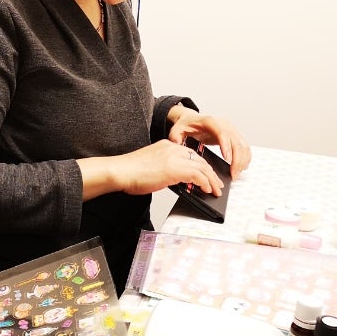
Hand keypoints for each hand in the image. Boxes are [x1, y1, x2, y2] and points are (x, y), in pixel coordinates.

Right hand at [90, 138, 224, 197]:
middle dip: (210, 173)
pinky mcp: (175, 169)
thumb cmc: (129, 171)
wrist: (120, 171)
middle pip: (199, 159)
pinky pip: (198, 175)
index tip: (206, 174)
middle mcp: (173, 148)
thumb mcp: (152, 165)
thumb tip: (177, 180)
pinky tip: (207, 190)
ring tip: (216, 189)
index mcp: (167, 145)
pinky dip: (206, 183)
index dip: (201, 166)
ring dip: (211, 180)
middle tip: (216, 183)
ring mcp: (174, 157)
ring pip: (202, 167)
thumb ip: (166, 168)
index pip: (191, 154)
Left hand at [166, 106, 251, 178]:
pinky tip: (241, 167)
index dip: (227, 146)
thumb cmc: (186, 125)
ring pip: (243, 145)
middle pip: (236, 141)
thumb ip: (175, 136)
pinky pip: (244, 146)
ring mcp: (230, 129)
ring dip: (242, 161)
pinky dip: (245, 158)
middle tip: (233, 174)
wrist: (191, 120)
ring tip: (236, 174)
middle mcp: (223, 124)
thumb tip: (176, 143)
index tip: (227, 160)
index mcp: (210, 122)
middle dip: (237, 159)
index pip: (222, 133)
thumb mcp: (177, 130)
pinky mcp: (234, 135)